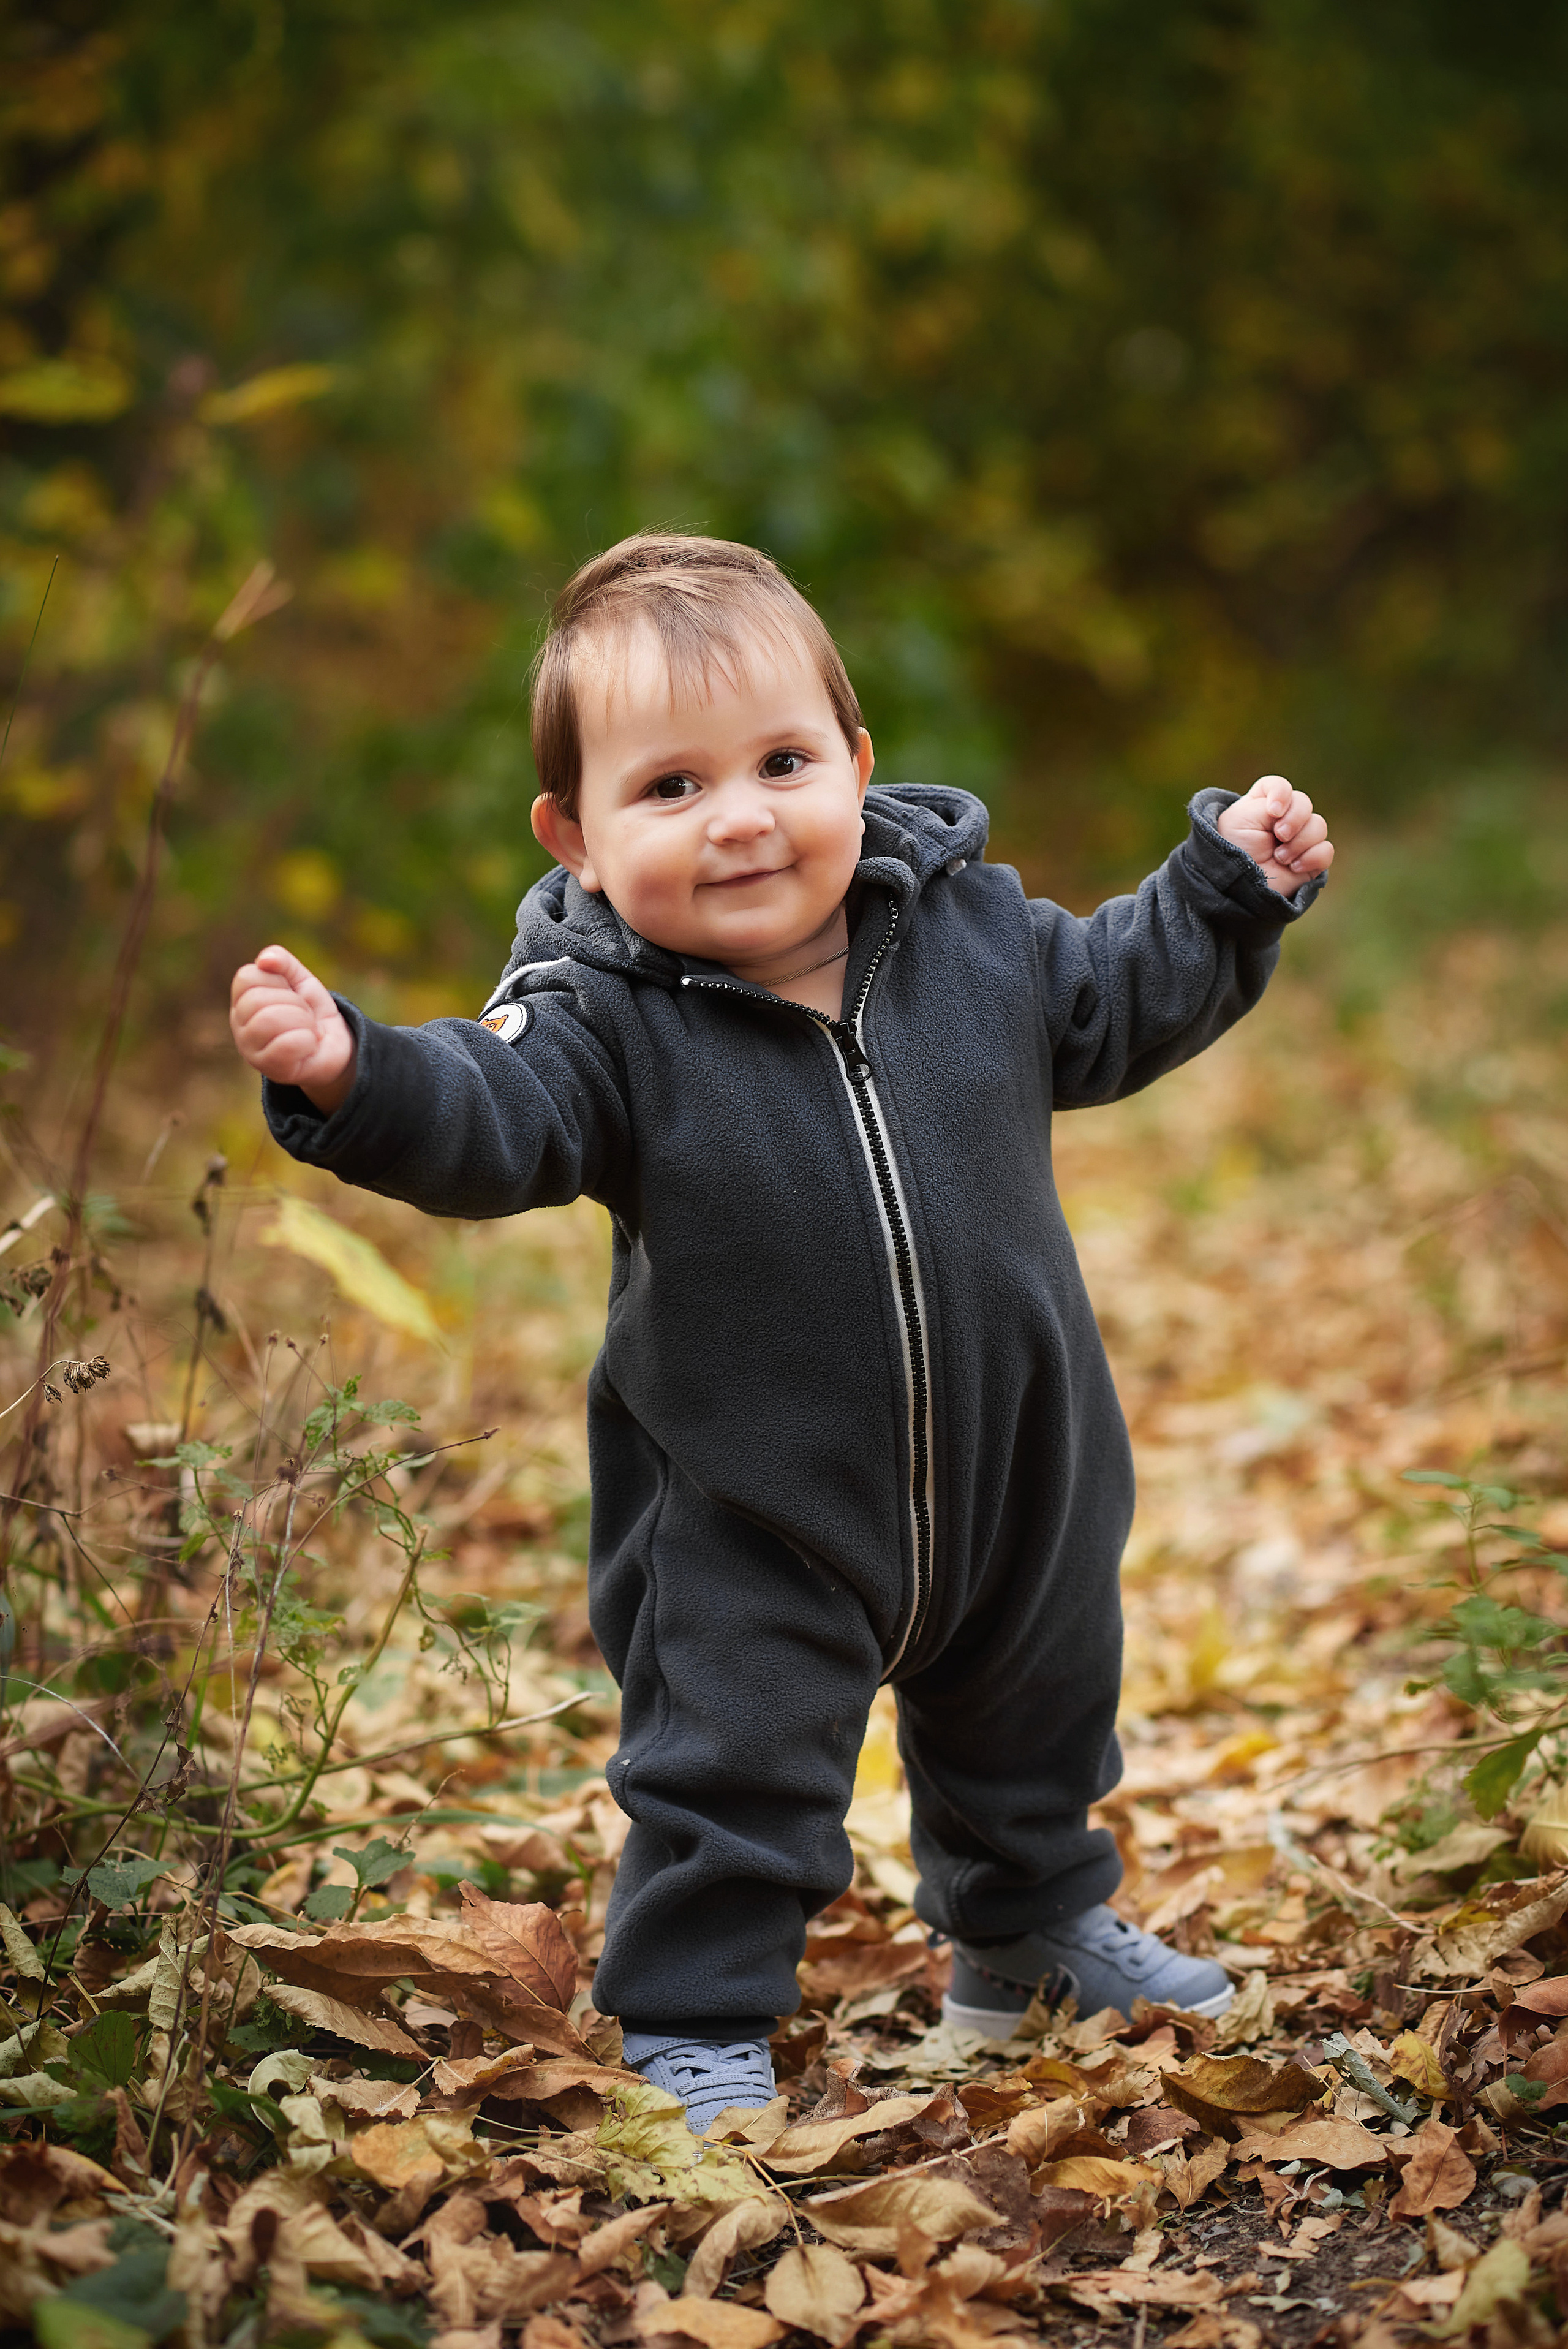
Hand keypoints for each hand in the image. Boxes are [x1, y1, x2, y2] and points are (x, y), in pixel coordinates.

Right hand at [230, 945, 356, 1113]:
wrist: (334, 1046)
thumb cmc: (311, 1012)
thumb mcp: (301, 980)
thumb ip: (283, 962)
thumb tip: (264, 959)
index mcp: (242, 1000)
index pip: (246, 977)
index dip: (277, 980)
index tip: (291, 993)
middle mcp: (239, 1025)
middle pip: (257, 1000)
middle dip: (294, 1003)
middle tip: (304, 1015)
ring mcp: (250, 1049)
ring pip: (269, 1020)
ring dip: (302, 1021)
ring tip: (307, 1029)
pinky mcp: (269, 1070)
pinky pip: (286, 1045)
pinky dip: (307, 1041)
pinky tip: (308, 1045)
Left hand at [1217, 774, 1333, 894]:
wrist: (1236, 889)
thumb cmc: (1232, 851)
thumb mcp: (1242, 819)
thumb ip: (1269, 803)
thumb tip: (1297, 812)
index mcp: (1261, 806)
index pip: (1279, 786)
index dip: (1281, 792)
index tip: (1273, 811)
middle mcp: (1282, 820)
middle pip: (1304, 802)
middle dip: (1294, 819)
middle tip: (1279, 836)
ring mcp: (1298, 840)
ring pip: (1318, 826)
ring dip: (1299, 842)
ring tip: (1279, 858)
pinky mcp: (1310, 861)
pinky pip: (1326, 850)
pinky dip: (1312, 858)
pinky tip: (1293, 867)